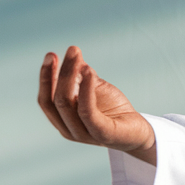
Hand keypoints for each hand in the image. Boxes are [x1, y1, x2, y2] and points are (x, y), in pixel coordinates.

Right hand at [37, 45, 156, 164]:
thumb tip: (75, 56)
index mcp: (63, 120)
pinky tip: (88, 72)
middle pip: (55, 99)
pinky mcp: (101, 134)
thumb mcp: (96, 89)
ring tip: (77, 55)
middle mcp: (69, 129)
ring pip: (67, 104)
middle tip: (70, 50)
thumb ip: (83, 76)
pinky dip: (85, 90)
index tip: (51, 55)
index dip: (46, 77)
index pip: (46, 99)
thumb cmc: (114, 109)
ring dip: (69, 75)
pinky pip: (88, 111)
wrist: (138, 131)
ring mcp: (84, 134)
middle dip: (60, 72)